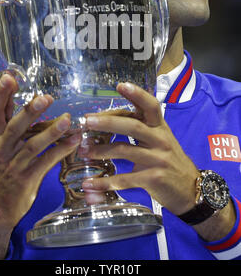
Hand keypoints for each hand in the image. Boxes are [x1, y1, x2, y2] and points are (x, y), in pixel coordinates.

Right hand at [0, 74, 80, 258]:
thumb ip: (7, 128)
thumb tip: (23, 103)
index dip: (0, 94)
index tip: (10, 77)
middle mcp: (1, 150)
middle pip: (15, 127)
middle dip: (30, 112)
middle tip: (46, 98)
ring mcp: (14, 165)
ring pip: (33, 145)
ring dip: (52, 132)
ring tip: (67, 120)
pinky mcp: (27, 179)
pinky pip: (46, 162)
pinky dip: (61, 151)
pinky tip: (74, 141)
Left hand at [81, 82, 198, 214]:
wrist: (191, 189)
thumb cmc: (169, 160)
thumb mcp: (160, 139)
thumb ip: (141, 126)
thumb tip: (108, 117)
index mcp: (160, 127)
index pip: (151, 106)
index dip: (137, 94)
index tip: (120, 85)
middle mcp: (160, 140)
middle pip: (132, 126)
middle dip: (108, 122)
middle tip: (87, 121)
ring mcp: (157, 159)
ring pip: (124, 151)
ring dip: (100, 151)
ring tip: (83, 151)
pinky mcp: (153, 179)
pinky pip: (124, 179)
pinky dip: (105, 182)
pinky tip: (90, 183)